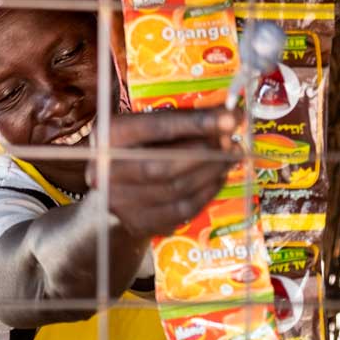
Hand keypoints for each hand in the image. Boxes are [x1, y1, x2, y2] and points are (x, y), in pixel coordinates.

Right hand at [85, 108, 242, 239]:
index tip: (231, 118)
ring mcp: (121, 202)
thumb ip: (180, 118)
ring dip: (211, 173)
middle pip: (165, 166)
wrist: (112, 183)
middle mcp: (107, 170)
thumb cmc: (137, 145)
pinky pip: (181, 212)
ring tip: (230, 158)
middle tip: (232, 143)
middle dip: (206, 154)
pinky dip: (206, 193)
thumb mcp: (147, 123)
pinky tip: (218, 178)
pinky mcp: (138, 223)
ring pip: (176, 190)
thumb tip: (227, 116)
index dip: (197, 123)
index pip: (157, 128)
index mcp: (109, 135)